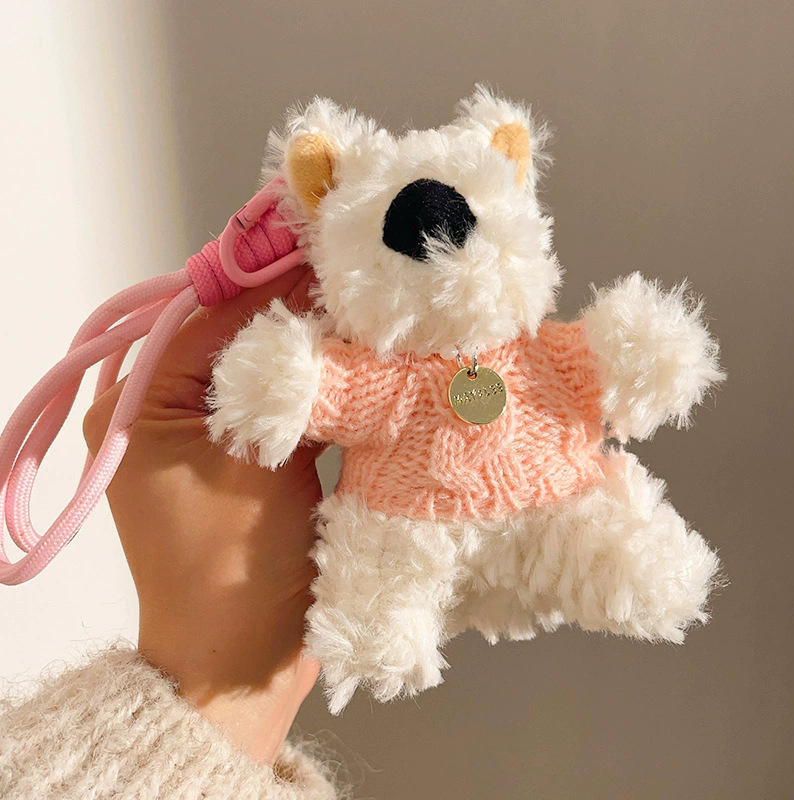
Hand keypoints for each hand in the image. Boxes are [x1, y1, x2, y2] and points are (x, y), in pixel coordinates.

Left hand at [83, 264, 321, 764]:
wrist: (244, 661)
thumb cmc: (236, 567)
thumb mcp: (253, 462)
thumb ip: (278, 376)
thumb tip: (311, 291)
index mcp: (140, 402)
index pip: (210, 313)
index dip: (271, 280)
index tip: (331, 248)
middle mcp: (167, 407)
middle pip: (237, 334)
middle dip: (296, 307)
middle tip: (359, 275)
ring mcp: (212, 432)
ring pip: (266, 364)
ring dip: (313, 343)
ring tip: (367, 308)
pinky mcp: (251, 454)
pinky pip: (285, 399)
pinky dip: (320, 381)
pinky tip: (363, 359)